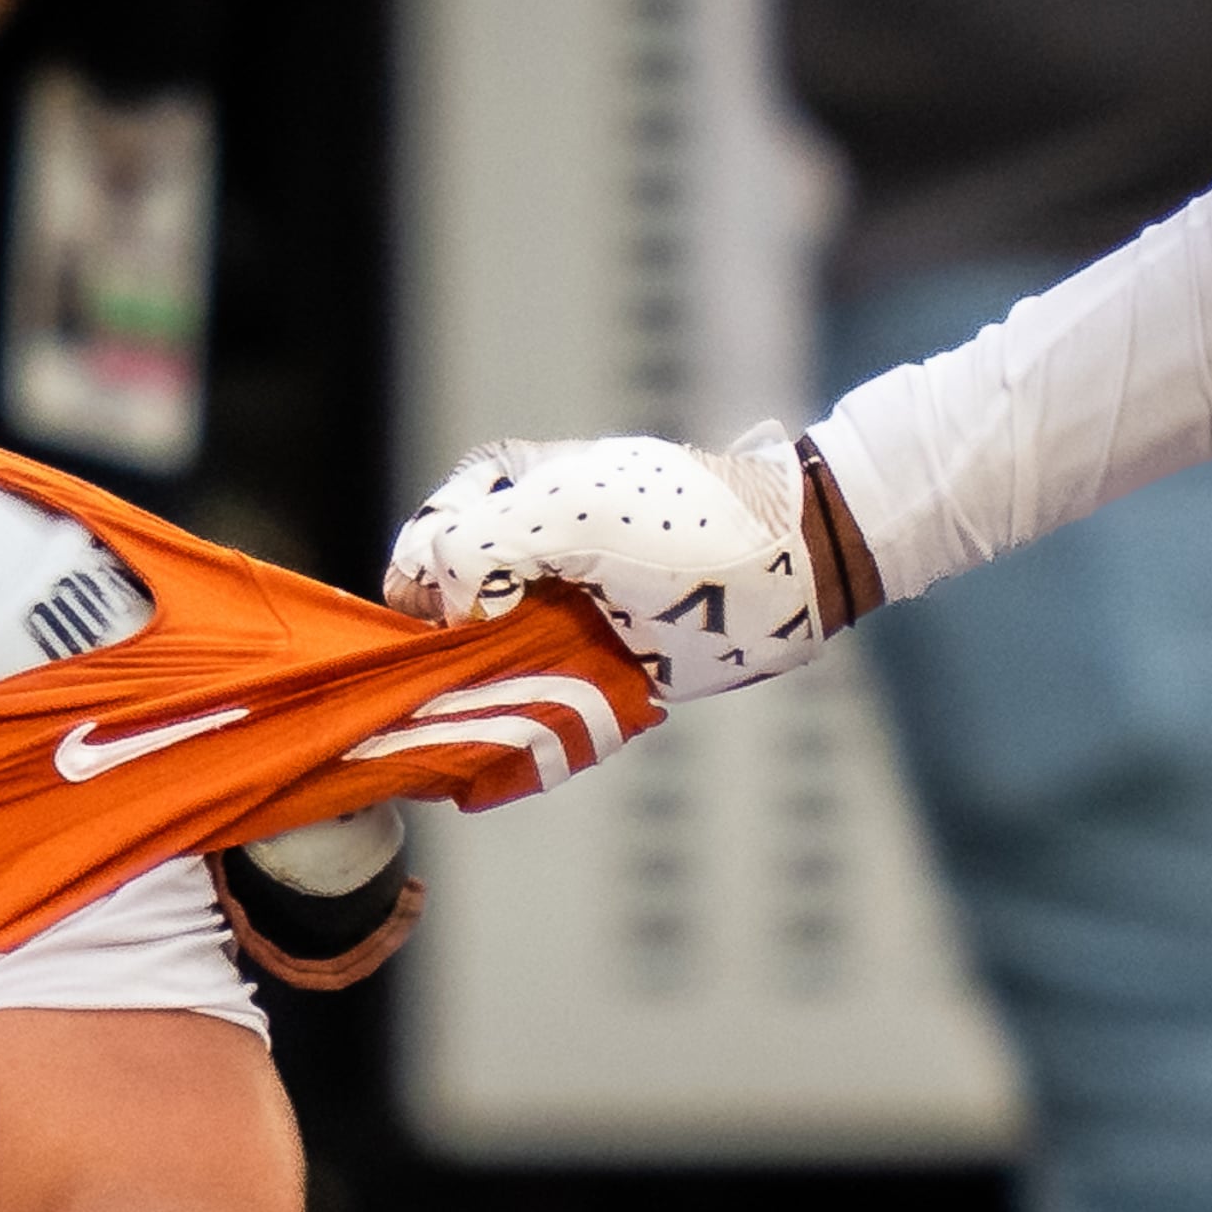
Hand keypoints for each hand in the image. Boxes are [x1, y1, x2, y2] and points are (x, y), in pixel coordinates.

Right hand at [384, 427, 835, 698]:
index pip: (421, 544)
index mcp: (502, 492)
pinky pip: (528, 696)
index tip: (453, 618)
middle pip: (441, 610)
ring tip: (519, 700)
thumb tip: (438, 607)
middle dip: (452, 650)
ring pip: (478, 662)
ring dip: (487, 692)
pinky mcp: (581, 660)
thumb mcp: (569, 509)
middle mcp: (518, 550)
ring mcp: (549, 608)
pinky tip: (542, 719)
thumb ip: (477, 544)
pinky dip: (526, 716)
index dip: (423, 585)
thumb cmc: (686, 521)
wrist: (790, 574)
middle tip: (483, 672)